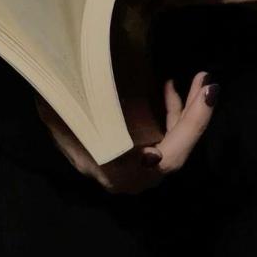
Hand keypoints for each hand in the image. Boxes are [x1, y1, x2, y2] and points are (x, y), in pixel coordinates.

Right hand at [34, 71, 218, 194]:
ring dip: (186, 112)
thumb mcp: (64, 118)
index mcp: (117, 170)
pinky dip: (170, 114)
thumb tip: (135, 147)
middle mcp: (132, 176)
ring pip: (173, 143)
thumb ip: (86, 126)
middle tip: (208, 82)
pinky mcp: (137, 154)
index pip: (169, 158)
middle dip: (197, 115)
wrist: (48, 118)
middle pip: (178, 151)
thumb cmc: (58, 117)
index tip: (206, 96)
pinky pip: (163, 138)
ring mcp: (136, 167)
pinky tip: (167, 89)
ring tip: (196, 81)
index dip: (189, 129)